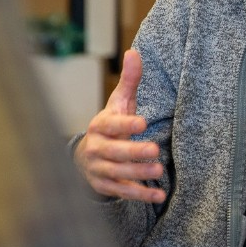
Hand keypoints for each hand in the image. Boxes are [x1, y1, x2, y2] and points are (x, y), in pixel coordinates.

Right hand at [73, 49, 165, 202]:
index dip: (126, 124)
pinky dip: (140, 195)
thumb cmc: (111, 126)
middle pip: (115, 152)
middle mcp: (96, 148)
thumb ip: (130, 81)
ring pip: (118, 173)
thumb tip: (134, 52)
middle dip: (134, 151)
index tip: (143, 122)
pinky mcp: (104, 186)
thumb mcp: (120, 103)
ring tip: (159, 170)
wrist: (86, 157)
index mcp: (100, 126)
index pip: (112, 125)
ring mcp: (99, 169)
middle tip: (155, 149)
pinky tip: (158, 195)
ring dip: (139, 173)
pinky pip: (122, 192)